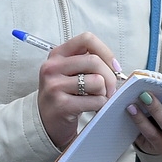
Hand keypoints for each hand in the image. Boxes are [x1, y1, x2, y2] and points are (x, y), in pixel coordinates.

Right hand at [37, 32, 120, 148]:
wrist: (46, 122)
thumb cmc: (64, 94)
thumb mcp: (69, 71)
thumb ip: (87, 62)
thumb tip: (115, 66)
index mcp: (57, 54)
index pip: (86, 39)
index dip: (105, 51)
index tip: (114, 66)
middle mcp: (52, 67)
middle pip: (94, 61)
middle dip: (110, 77)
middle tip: (111, 89)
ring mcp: (55, 86)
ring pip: (97, 81)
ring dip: (104, 92)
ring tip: (97, 98)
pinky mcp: (61, 105)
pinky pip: (95, 100)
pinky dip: (100, 105)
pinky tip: (93, 108)